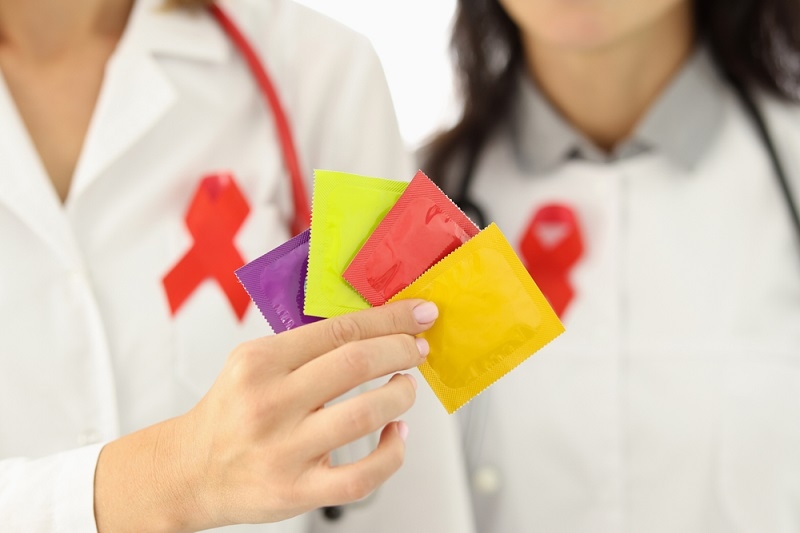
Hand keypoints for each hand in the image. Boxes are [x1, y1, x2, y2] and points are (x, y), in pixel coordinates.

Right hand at [94, 299, 437, 532]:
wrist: (190, 471)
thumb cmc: (230, 413)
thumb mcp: (252, 363)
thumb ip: (304, 346)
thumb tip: (374, 326)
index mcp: (260, 362)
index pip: (340, 329)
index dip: (390, 319)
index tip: (420, 315)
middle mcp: (270, 402)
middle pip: (356, 363)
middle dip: (402, 350)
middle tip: (418, 349)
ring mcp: (284, 449)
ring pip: (366, 414)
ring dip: (401, 395)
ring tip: (405, 388)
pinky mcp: (297, 490)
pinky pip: (362, 475)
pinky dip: (392, 452)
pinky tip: (395, 435)